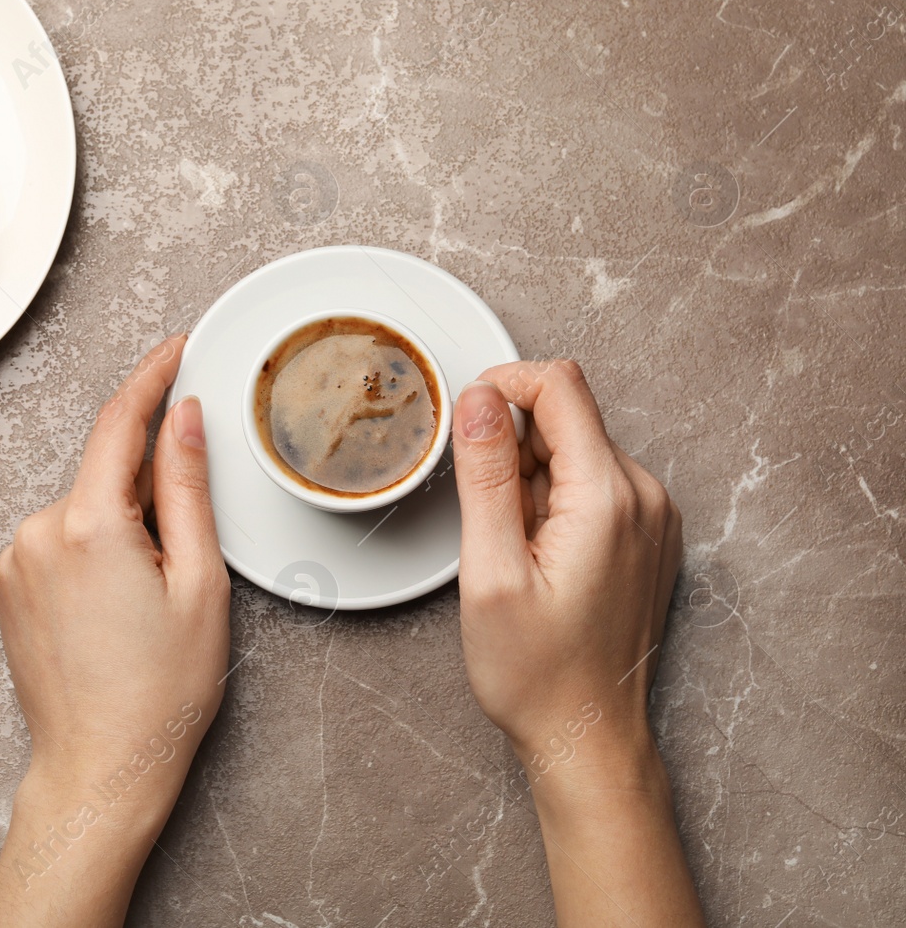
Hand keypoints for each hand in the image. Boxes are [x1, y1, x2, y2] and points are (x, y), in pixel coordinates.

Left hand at [0, 335, 230, 926]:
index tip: (177, 346)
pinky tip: (117, 607)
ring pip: (84, 508)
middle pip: (105, 472)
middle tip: (185, 557)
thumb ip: (186, 487)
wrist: (99, 767)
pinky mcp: (7, 585)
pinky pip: (61, 540)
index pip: (119, 421)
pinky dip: (95, 549)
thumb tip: (183, 417)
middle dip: (150, 488)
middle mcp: (37, 532)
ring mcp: (14, 560)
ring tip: (150, 602)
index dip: (152, 375)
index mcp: (88, 524)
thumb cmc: (158, 692)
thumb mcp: (198, 583)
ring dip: (123, 526)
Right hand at [452, 359, 703, 926]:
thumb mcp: (491, 570)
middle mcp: (644, 496)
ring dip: (532, 479)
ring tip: (516, 549)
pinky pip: (592, 484)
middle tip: (490, 521)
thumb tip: (480, 397)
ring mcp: (653, 516)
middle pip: (567, 416)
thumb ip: (487, 473)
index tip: (466, 420)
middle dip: (513, 447)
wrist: (587, 734)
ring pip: (577, 450)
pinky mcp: (648, 534)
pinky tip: (541, 556)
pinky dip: (555, 502)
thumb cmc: (537, 671)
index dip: (502, 385)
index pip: (560, 385)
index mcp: (607, 497)